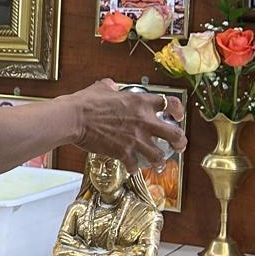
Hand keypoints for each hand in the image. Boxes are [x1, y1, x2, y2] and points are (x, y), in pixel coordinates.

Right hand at [67, 79, 186, 168]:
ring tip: (159, 164)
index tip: (179, 116)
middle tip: (180, 146)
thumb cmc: (85, 103)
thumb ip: (111, 87)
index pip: (170, 103)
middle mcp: (144, 121)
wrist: (74, 118)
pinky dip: (134, 168)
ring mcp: (135, 139)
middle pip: (174, 134)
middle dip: (180, 142)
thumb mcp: (102, 88)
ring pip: (159, 155)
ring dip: (160, 160)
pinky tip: (132, 168)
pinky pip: (135, 165)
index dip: (179, 110)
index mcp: (141, 102)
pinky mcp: (124, 152)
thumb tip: (111, 86)